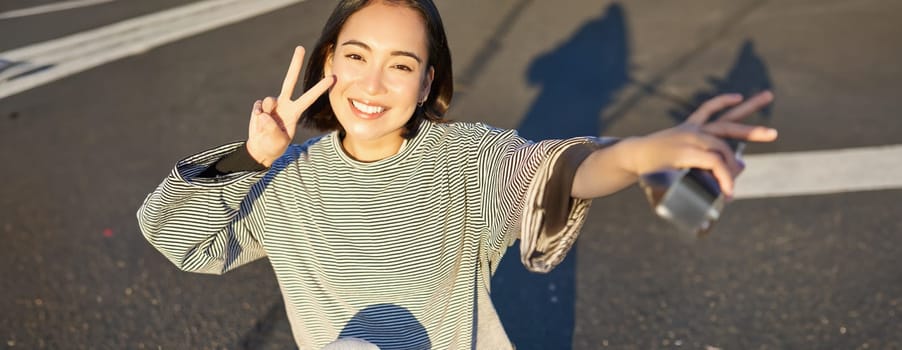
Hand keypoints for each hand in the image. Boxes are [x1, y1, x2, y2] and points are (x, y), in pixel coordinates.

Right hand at [246, 46, 334, 166]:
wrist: (260, 148)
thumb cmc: (274, 145)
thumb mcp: (277, 142)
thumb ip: (272, 129)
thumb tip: (264, 113)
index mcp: (294, 112)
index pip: (309, 98)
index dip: (320, 88)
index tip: (333, 77)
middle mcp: (284, 104)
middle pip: (289, 80)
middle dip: (295, 64)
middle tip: (300, 48)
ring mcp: (271, 104)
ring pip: (268, 100)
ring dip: (266, 113)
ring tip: (267, 126)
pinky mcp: (259, 106)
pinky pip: (257, 108)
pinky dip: (257, 118)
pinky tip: (259, 123)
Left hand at [622, 91, 777, 196]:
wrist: (636, 156)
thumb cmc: (654, 175)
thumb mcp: (672, 188)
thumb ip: (701, 187)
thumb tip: (732, 180)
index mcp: (685, 153)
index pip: (715, 162)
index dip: (726, 178)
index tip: (729, 195)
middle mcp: (690, 137)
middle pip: (724, 140)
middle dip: (749, 138)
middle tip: (774, 134)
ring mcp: (691, 129)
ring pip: (723, 119)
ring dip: (747, 107)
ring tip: (769, 95)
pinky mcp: (689, 125)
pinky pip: (707, 110)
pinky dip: (721, 102)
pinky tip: (737, 97)